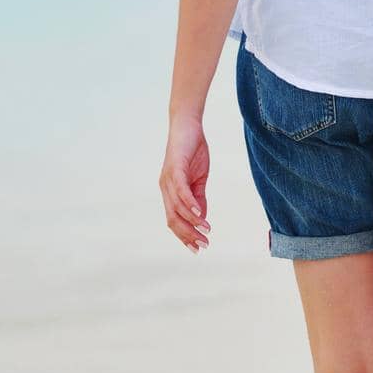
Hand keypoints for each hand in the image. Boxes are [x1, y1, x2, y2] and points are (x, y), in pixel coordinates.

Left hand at [159, 114, 210, 252]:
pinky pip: (181, 191)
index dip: (185, 235)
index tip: (198, 248)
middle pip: (173, 219)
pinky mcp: (174, 168)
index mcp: (170, 192)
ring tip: (206, 231)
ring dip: (192, 222)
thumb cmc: (193, 150)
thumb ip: (199, 198)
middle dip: (187, 235)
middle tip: (203, 246)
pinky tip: (199, 214)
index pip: (174, 220)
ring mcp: (168, 179)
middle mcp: (165, 189)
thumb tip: (202, 218)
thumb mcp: (199, 179)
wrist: (188, 125)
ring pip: (177, 208)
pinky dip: (190, 204)